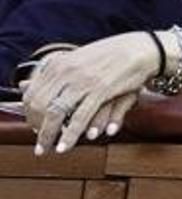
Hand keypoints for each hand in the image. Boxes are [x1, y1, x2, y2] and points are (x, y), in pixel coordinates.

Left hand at [21, 32, 161, 153]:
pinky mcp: (101, 91)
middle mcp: (67, 72)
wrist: (141, 48)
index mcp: (58, 64)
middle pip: (40, 106)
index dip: (29, 114)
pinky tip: (67, 145)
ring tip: (51, 149)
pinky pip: (81, 118)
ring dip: (51, 136)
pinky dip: (71, 135)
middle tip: (42, 142)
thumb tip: (23, 86)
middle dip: (39, 128)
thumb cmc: (111, 55)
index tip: (34, 126)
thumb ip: (51, 74)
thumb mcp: (77, 60)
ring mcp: (83, 81)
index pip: (32, 94)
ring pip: (57, 114)